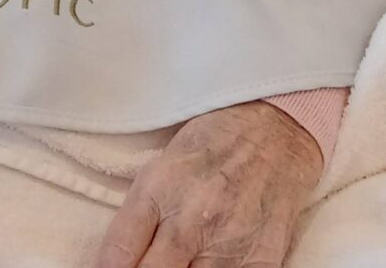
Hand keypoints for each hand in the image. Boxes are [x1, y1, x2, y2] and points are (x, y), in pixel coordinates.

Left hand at [97, 100, 323, 267]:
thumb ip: (137, 216)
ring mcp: (227, 242)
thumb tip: (114, 262)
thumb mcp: (160, 167)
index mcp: (158, 188)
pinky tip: (206, 266)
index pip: (120, 251)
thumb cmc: (209, 145)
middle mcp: (190, 217)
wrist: (271, 132)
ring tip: (180, 262)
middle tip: (145, 266)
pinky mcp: (261, 260)